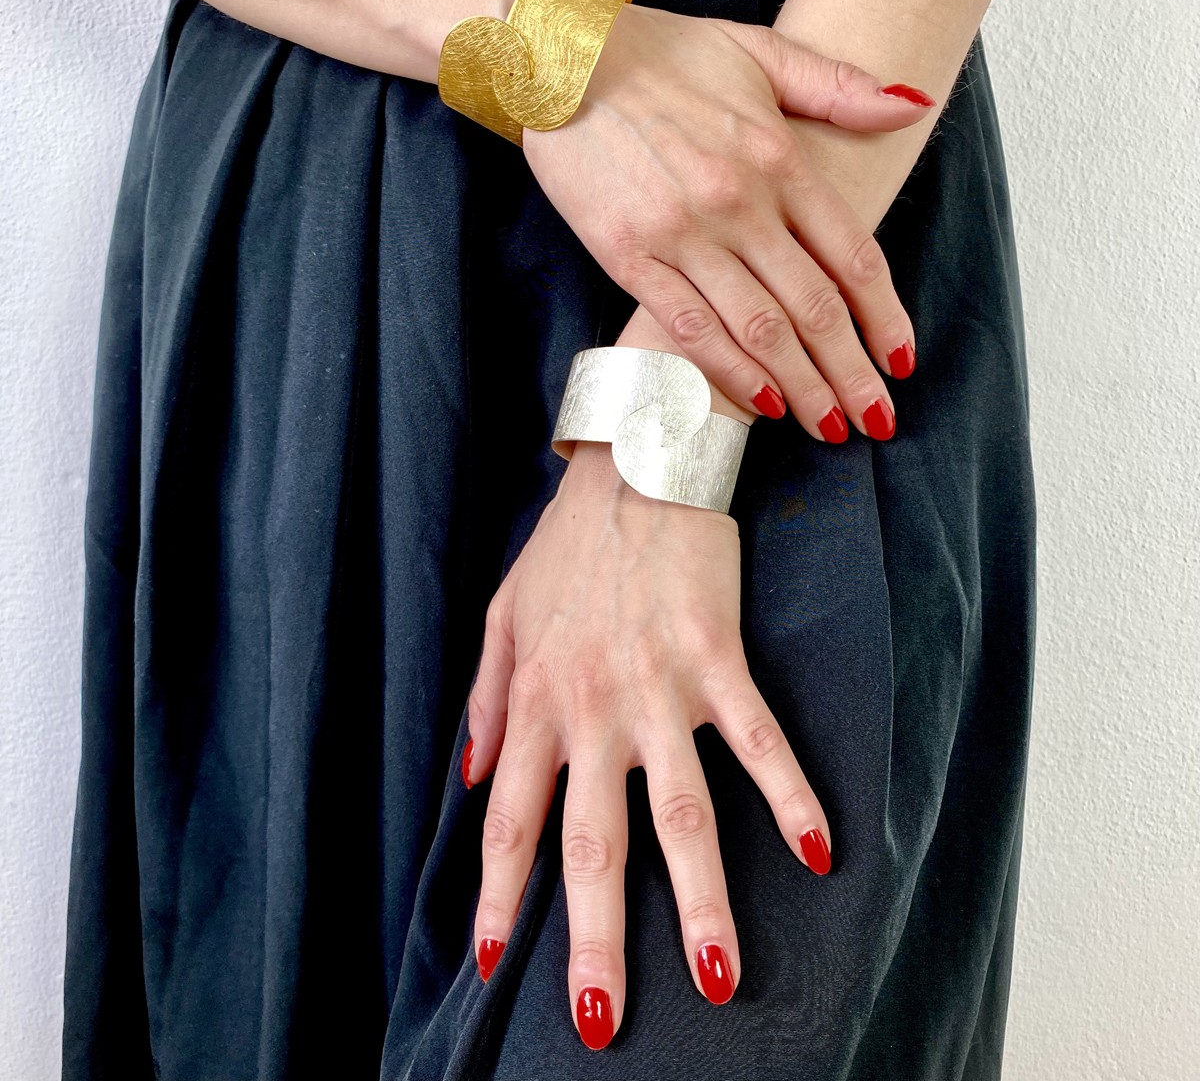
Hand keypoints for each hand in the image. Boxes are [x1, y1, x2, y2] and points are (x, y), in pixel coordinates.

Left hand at [461, 442, 832, 1048]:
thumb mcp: (502, 614)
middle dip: (594, 937)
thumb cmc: (567, 545)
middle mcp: (592, 709)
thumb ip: (482, 697)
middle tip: (599, 1024)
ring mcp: (658, 687)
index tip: (494, 963)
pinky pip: (756, 739)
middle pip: (591, 843)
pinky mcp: (718, 658)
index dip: (499, 895)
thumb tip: (462, 778)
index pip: (508, 819)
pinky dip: (789, 793)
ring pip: (679, 814)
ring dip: (701, 900)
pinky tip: (820, 850)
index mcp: (536, 701)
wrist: (633, 465)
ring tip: (719, 979)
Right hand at [521, 2, 934, 439]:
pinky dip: (728, 372)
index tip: (902, 362)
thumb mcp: (760, 50)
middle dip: (852, 373)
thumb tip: (915, 104)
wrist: (559, 57)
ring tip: (830, 427)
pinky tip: (760, 406)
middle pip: (812, 307)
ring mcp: (681, 234)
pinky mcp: (629, 256)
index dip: (884, 317)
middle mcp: (737, 201)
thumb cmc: (662, 54)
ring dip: (801, 387)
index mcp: (777, 156)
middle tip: (877, 420)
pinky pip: (689, 328)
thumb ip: (839, 87)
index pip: (852, 255)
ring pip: (758, 329)